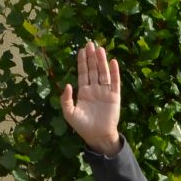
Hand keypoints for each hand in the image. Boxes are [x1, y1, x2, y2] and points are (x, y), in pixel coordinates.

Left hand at [60, 41, 122, 155]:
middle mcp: (95, 89)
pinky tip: (113, 62)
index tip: (81, 50)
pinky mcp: (114, 96)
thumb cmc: (82, 126)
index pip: (83, 73)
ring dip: (101, 61)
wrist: (97, 136)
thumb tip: (68, 84)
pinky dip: (114, 72)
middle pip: (93, 70)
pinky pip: (115, 82)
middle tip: (90, 43)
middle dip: (91, 57)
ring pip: (103, 73)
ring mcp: (105, 92)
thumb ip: (66, 99)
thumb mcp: (69, 113)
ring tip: (99, 49)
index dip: (82, 62)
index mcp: (84, 92)